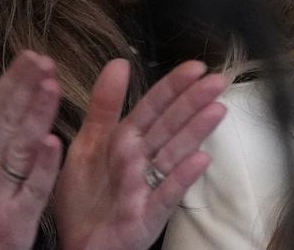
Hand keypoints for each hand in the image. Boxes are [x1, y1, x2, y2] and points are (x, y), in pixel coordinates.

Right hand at [0, 51, 61, 249]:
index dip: (14, 82)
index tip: (32, 56)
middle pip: (7, 124)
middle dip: (26, 90)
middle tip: (44, 60)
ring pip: (21, 151)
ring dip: (36, 118)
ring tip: (51, 88)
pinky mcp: (15, 222)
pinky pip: (32, 191)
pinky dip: (42, 167)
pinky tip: (54, 143)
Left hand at [53, 60, 227, 249]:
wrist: (76, 246)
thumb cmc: (85, 198)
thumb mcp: (88, 143)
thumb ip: (104, 105)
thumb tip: (119, 62)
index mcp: (128, 140)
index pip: (155, 106)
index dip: (173, 86)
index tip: (195, 66)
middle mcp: (143, 160)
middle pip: (171, 125)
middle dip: (193, 102)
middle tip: (217, 81)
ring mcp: (149, 186)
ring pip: (174, 153)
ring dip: (196, 132)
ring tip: (217, 110)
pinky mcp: (148, 215)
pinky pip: (166, 193)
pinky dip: (183, 177)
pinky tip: (201, 159)